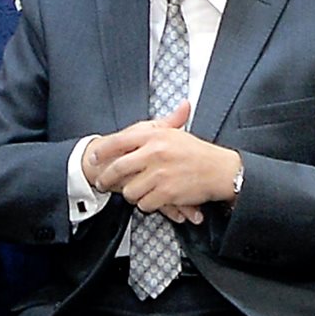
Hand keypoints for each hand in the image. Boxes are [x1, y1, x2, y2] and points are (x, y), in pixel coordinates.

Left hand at [87, 102, 241, 222]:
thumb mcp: (176, 133)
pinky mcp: (166, 192)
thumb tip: (157, 111)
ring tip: (135, 191)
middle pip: (117, 169)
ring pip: (129, 190)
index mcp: (154, 135)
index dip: (101, 151)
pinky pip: (144, 203)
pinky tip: (151, 199)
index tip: (92, 158)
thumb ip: (161, 123)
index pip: (118, 142)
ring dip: (130, 194)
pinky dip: (146, 204)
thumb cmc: (198, 153)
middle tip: (102, 183)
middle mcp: (154, 152)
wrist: (222, 171)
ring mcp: (159, 173)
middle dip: (106, 179)